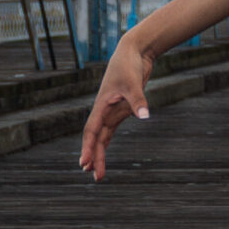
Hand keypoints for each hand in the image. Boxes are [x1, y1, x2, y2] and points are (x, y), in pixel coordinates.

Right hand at [78, 35, 151, 181]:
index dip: (87, 147)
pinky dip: (106, 142)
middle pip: (96, 138)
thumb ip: (138, 101)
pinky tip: (103, 153)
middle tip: (95, 177)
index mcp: (101, 105)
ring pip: (102, 137)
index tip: (84, 163)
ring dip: (99, 153)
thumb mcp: (133, 83)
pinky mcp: (121, 108)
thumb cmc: (129, 64)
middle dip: (95, 157)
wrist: (134, 51)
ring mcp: (112, 110)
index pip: (92, 131)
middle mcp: (104, 110)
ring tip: (97, 173)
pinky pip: (110, 130)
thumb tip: (145, 117)